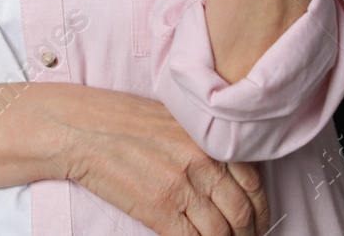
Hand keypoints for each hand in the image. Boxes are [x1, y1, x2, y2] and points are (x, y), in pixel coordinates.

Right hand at [53, 87, 269, 234]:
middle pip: (241, 211)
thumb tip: (228, 173)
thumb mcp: (174, 120)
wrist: (82, 128)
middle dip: (249, 232)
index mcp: (207, 138)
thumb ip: (204, 144)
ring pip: (220, 232)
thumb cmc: (122, 119)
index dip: (260, 207)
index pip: (253, 182)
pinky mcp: (159, 211)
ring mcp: (181, 188)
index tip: (259, 219)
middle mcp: (201, 162)